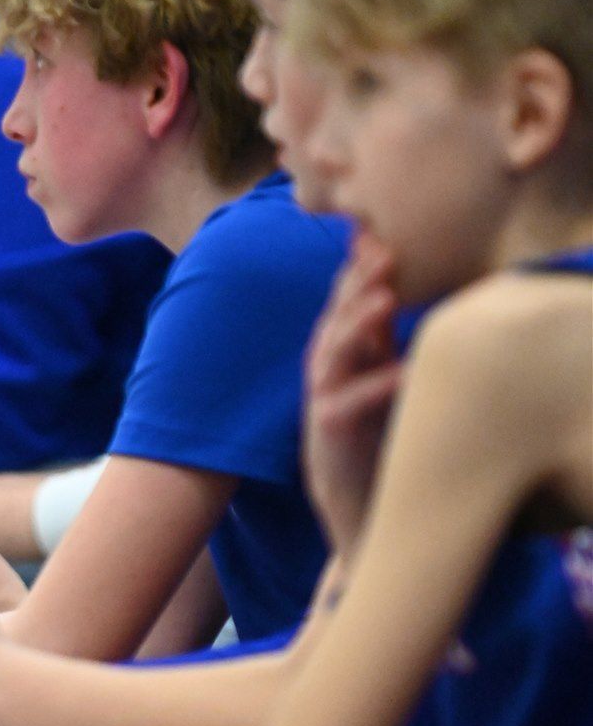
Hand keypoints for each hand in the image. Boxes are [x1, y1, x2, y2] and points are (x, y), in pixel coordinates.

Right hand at [304, 229, 402, 556]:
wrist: (352, 494)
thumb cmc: (371, 428)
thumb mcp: (375, 369)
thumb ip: (377, 332)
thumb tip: (391, 282)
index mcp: (336, 344)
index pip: (345, 294)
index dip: (358, 263)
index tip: (378, 230)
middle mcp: (323, 363)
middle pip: (338, 312)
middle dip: (358, 280)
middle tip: (383, 249)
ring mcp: (322, 392)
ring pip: (335, 349)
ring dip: (358, 322)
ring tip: (385, 298)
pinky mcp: (328, 425)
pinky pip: (354, 400)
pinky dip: (379, 384)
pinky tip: (404, 370)